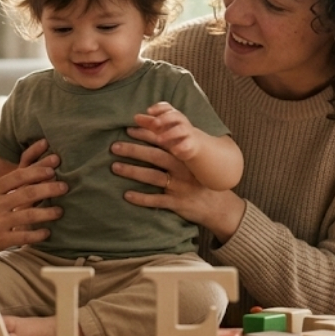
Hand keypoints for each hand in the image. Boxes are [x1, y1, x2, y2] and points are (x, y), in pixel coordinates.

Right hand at [0, 144, 64, 262]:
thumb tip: (23, 179)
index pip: (18, 176)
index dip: (37, 171)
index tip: (53, 168)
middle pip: (27, 193)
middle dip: (49, 188)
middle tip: (65, 186)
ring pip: (29, 215)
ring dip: (48, 212)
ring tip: (60, 211)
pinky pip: (23, 236)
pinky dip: (37, 234)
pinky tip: (47, 233)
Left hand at [111, 133, 244, 242]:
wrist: (219, 206)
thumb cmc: (201, 180)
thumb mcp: (193, 163)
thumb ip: (177, 149)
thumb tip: (157, 133)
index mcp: (185, 157)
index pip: (163, 141)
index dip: (146, 134)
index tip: (129, 129)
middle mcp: (182, 170)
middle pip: (155, 156)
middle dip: (134, 150)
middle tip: (114, 146)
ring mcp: (180, 187)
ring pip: (153, 177)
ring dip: (133, 171)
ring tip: (115, 167)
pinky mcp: (177, 203)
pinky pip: (157, 201)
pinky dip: (141, 198)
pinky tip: (127, 195)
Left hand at [133, 101, 198, 160]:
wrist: (193, 144)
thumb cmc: (172, 133)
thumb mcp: (162, 127)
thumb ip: (149, 122)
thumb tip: (135, 117)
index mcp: (173, 116)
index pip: (167, 107)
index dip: (159, 108)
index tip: (148, 110)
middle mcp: (180, 122)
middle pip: (175, 116)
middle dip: (164, 118)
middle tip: (154, 123)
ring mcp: (187, 133)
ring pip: (181, 130)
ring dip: (170, 134)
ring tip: (159, 139)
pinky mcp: (191, 145)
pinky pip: (188, 145)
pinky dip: (182, 147)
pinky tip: (175, 151)